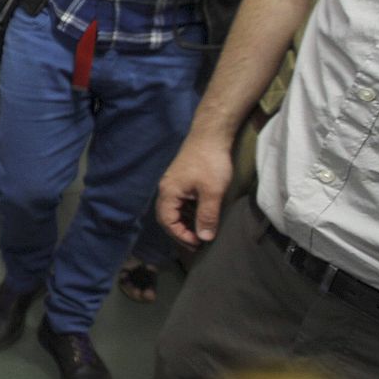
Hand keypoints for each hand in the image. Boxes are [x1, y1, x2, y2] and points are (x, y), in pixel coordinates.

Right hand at [156, 132, 235, 247]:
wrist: (211, 135)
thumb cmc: (210, 162)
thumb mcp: (212, 192)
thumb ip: (207, 216)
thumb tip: (204, 238)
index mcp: (168, 192)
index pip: (167, 221)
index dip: (180, 236)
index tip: (198, 244)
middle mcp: (166, 189)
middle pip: (166, 217)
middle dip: (180, 232)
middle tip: (198, 243)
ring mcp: (173, 183)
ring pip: (173, 209)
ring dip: (184, 223)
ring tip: (200, 233)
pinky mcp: (182, 179)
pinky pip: (180, 202)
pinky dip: (188, 213)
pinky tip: (200, 216)